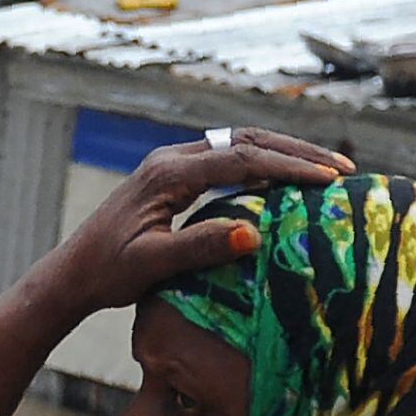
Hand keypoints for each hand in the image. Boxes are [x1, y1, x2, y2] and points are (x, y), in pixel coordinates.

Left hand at [28, 126, 348, 321]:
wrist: (72, 274)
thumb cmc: (108, 273)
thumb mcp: (153, 264)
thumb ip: (200, 247)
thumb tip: (254, 235)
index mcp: (168, 172)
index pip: (242, 159)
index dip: (290, 167)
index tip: (330, 179)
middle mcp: (172, 158)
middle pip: (247, 141)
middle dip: (297, 151)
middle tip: (344, 168)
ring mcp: (173, 164)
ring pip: (239, 145)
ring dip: (284, 154)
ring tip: (329, 170)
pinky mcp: (174, 176)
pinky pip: (228, 160)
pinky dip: (263, 165)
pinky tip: (289, 181)